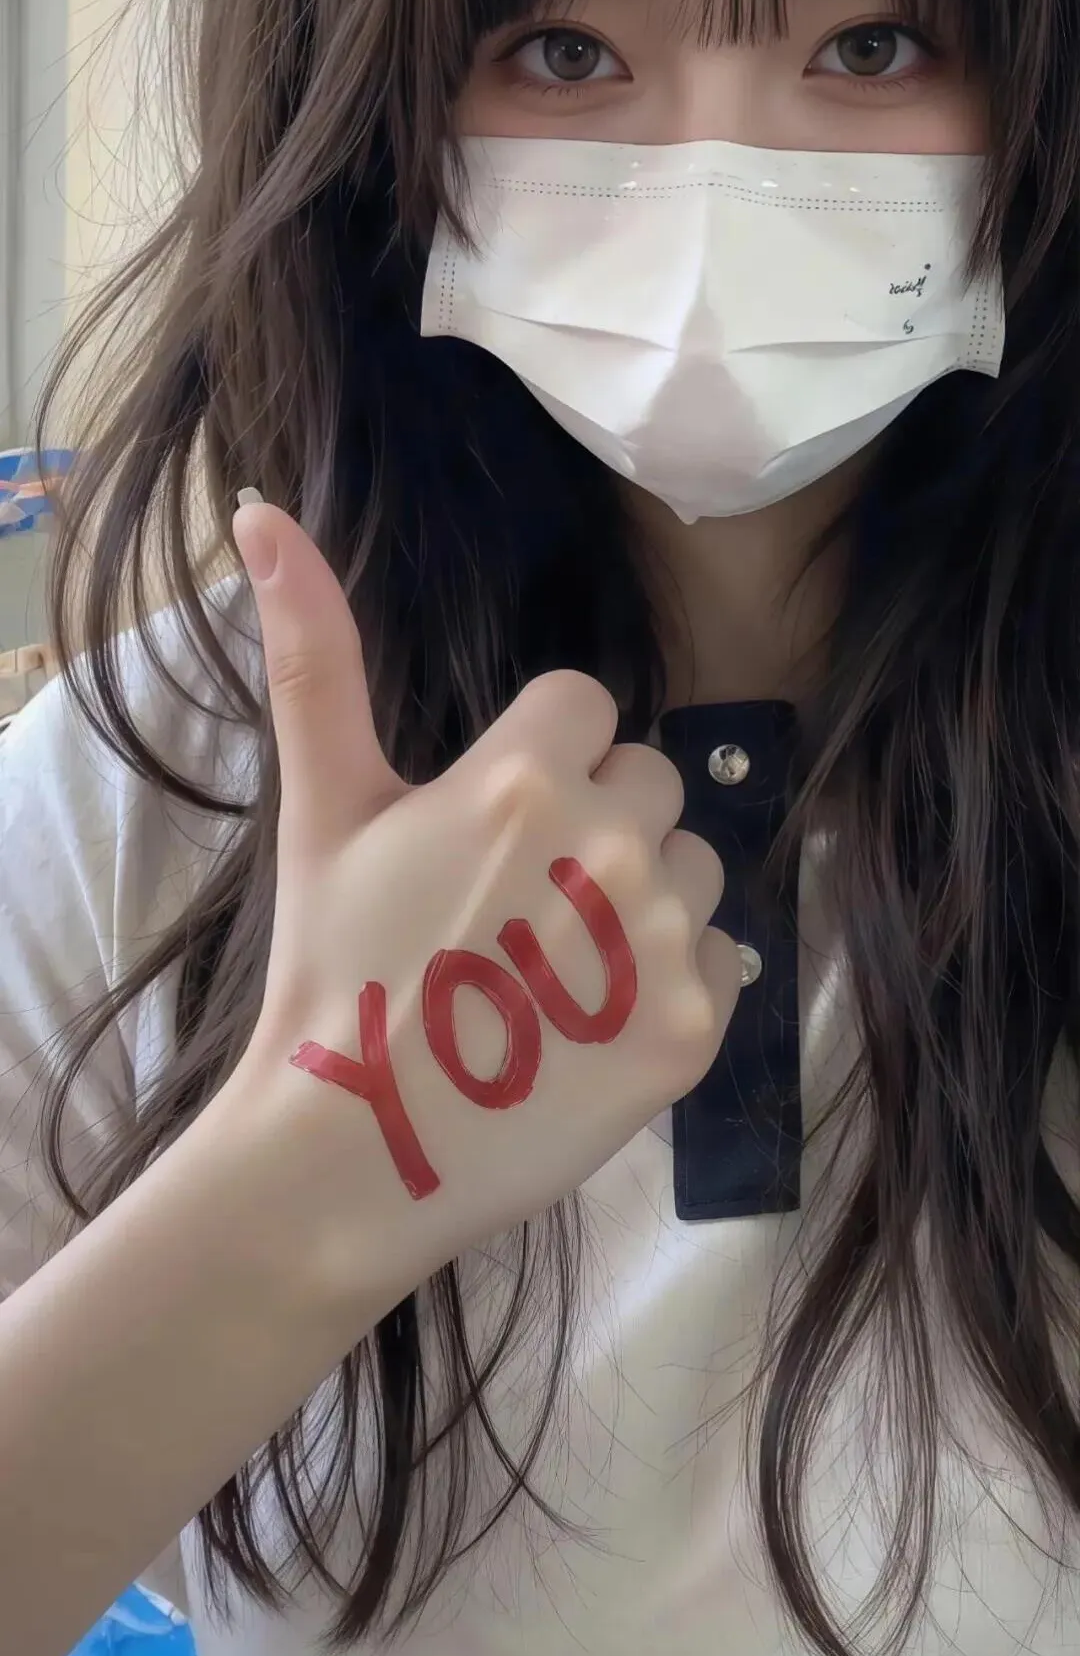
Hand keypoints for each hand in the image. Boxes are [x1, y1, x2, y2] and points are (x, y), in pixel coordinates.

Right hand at [230, 499, 742, 1282]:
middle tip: (516, 902)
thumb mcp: (321, 803)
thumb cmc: (331, 967)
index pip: (586, 706)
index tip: (487, 829)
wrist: (351, 1151)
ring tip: (557, 967)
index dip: (540, 761)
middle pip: (650, 780)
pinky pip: (724, 960)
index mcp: (526, 775)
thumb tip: (260, 503)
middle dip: (599, 822)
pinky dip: (671, 987)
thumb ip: (312, 650)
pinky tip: (592, 1025)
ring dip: (647, 899)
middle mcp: (613, 841)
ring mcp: (662, 939)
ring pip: (697, 866)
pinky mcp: (694, 1028)